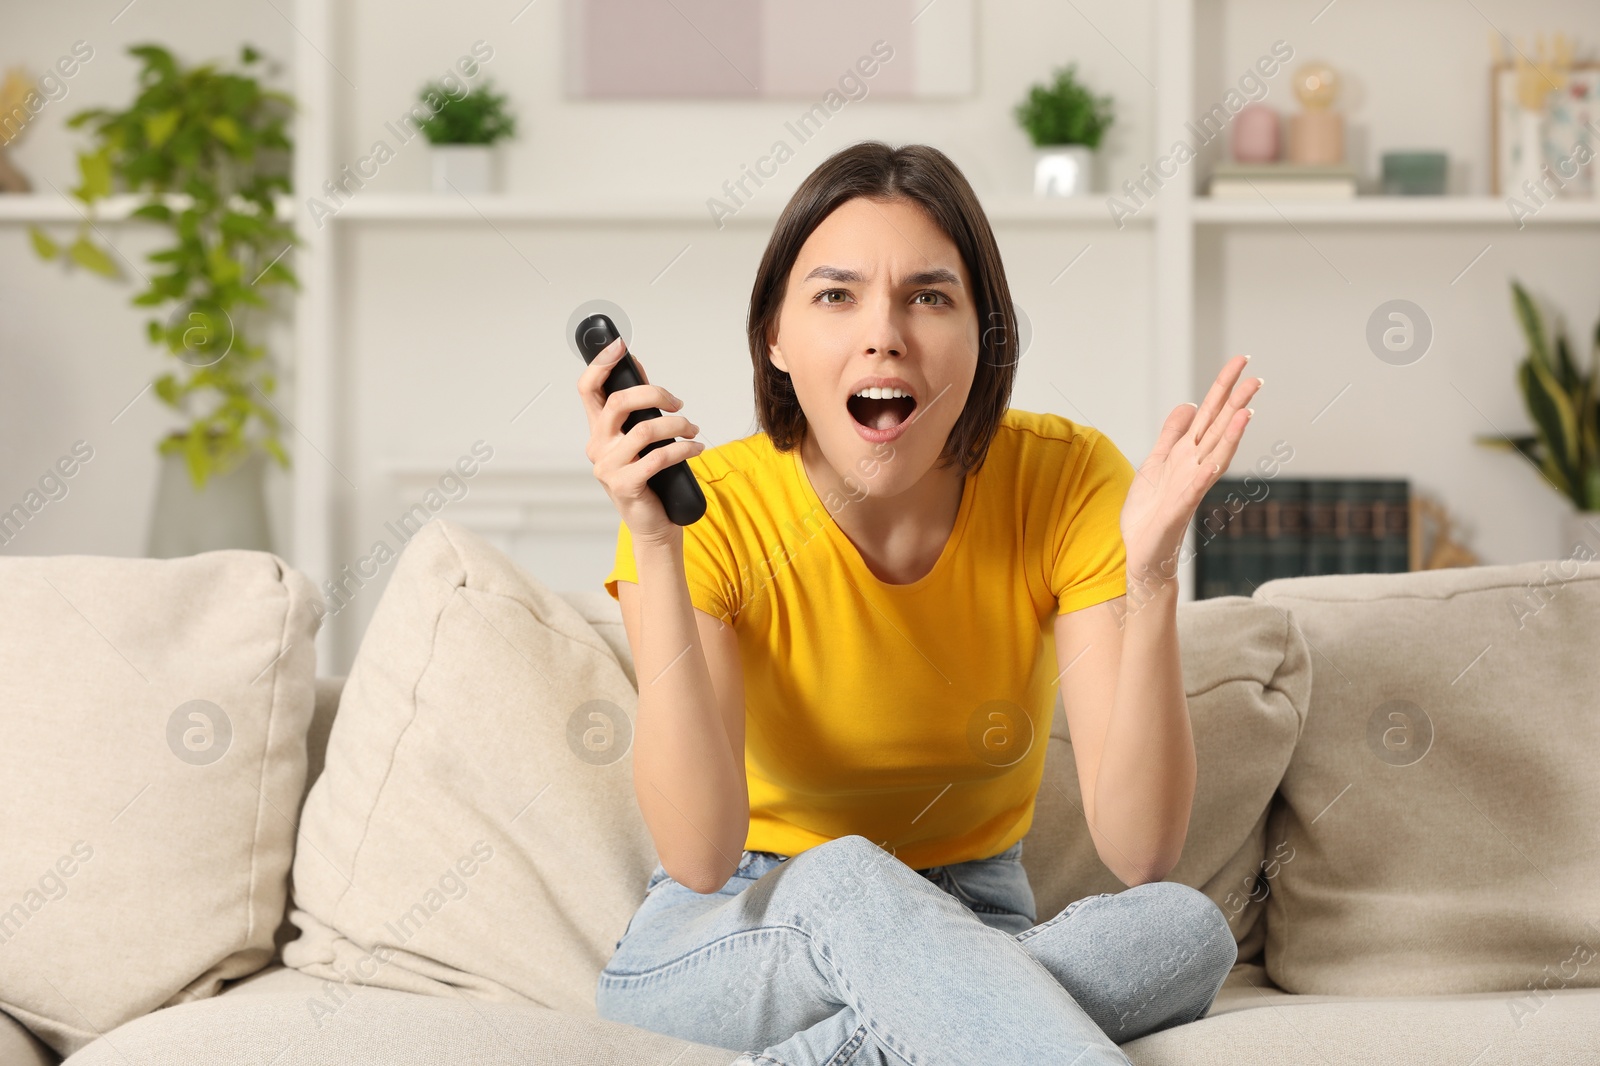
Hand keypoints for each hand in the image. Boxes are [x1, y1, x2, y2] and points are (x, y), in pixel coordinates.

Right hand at [577, 336, 704, 545]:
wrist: (653, 525)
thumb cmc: (650, 480)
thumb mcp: (641, 439)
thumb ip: (637, 407)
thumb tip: (637, 367)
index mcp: (598, 430)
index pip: (588, 389)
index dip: (601, 363)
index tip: (621, 345)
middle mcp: (597, 446)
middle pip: (619, 402)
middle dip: (654, 394)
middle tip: (677, 403)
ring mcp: (608, 467)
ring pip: (645, 430)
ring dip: (677, 425)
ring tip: (694, 430)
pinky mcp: (624, 485)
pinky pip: (657, 458)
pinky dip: (683, 450)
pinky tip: (696, 448)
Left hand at [1120, 355, 1261, 585]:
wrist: (1143, 551)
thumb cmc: (1151, 511)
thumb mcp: (1157, 461)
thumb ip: (1173, 434)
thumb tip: (1190, 404)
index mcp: (1187, 453)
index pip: (1210, 414)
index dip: (1223, 387)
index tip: (1240, 361)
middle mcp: (1194, 467)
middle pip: (1218, 429)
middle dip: (1236, 404)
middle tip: (1257, 377)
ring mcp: (1189, 487)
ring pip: (1215, 456)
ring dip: (1230, 435)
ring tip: (1246, 412)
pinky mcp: (1178, 509)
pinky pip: (1194, 490)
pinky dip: (1205, 476)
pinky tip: (1213, 463)